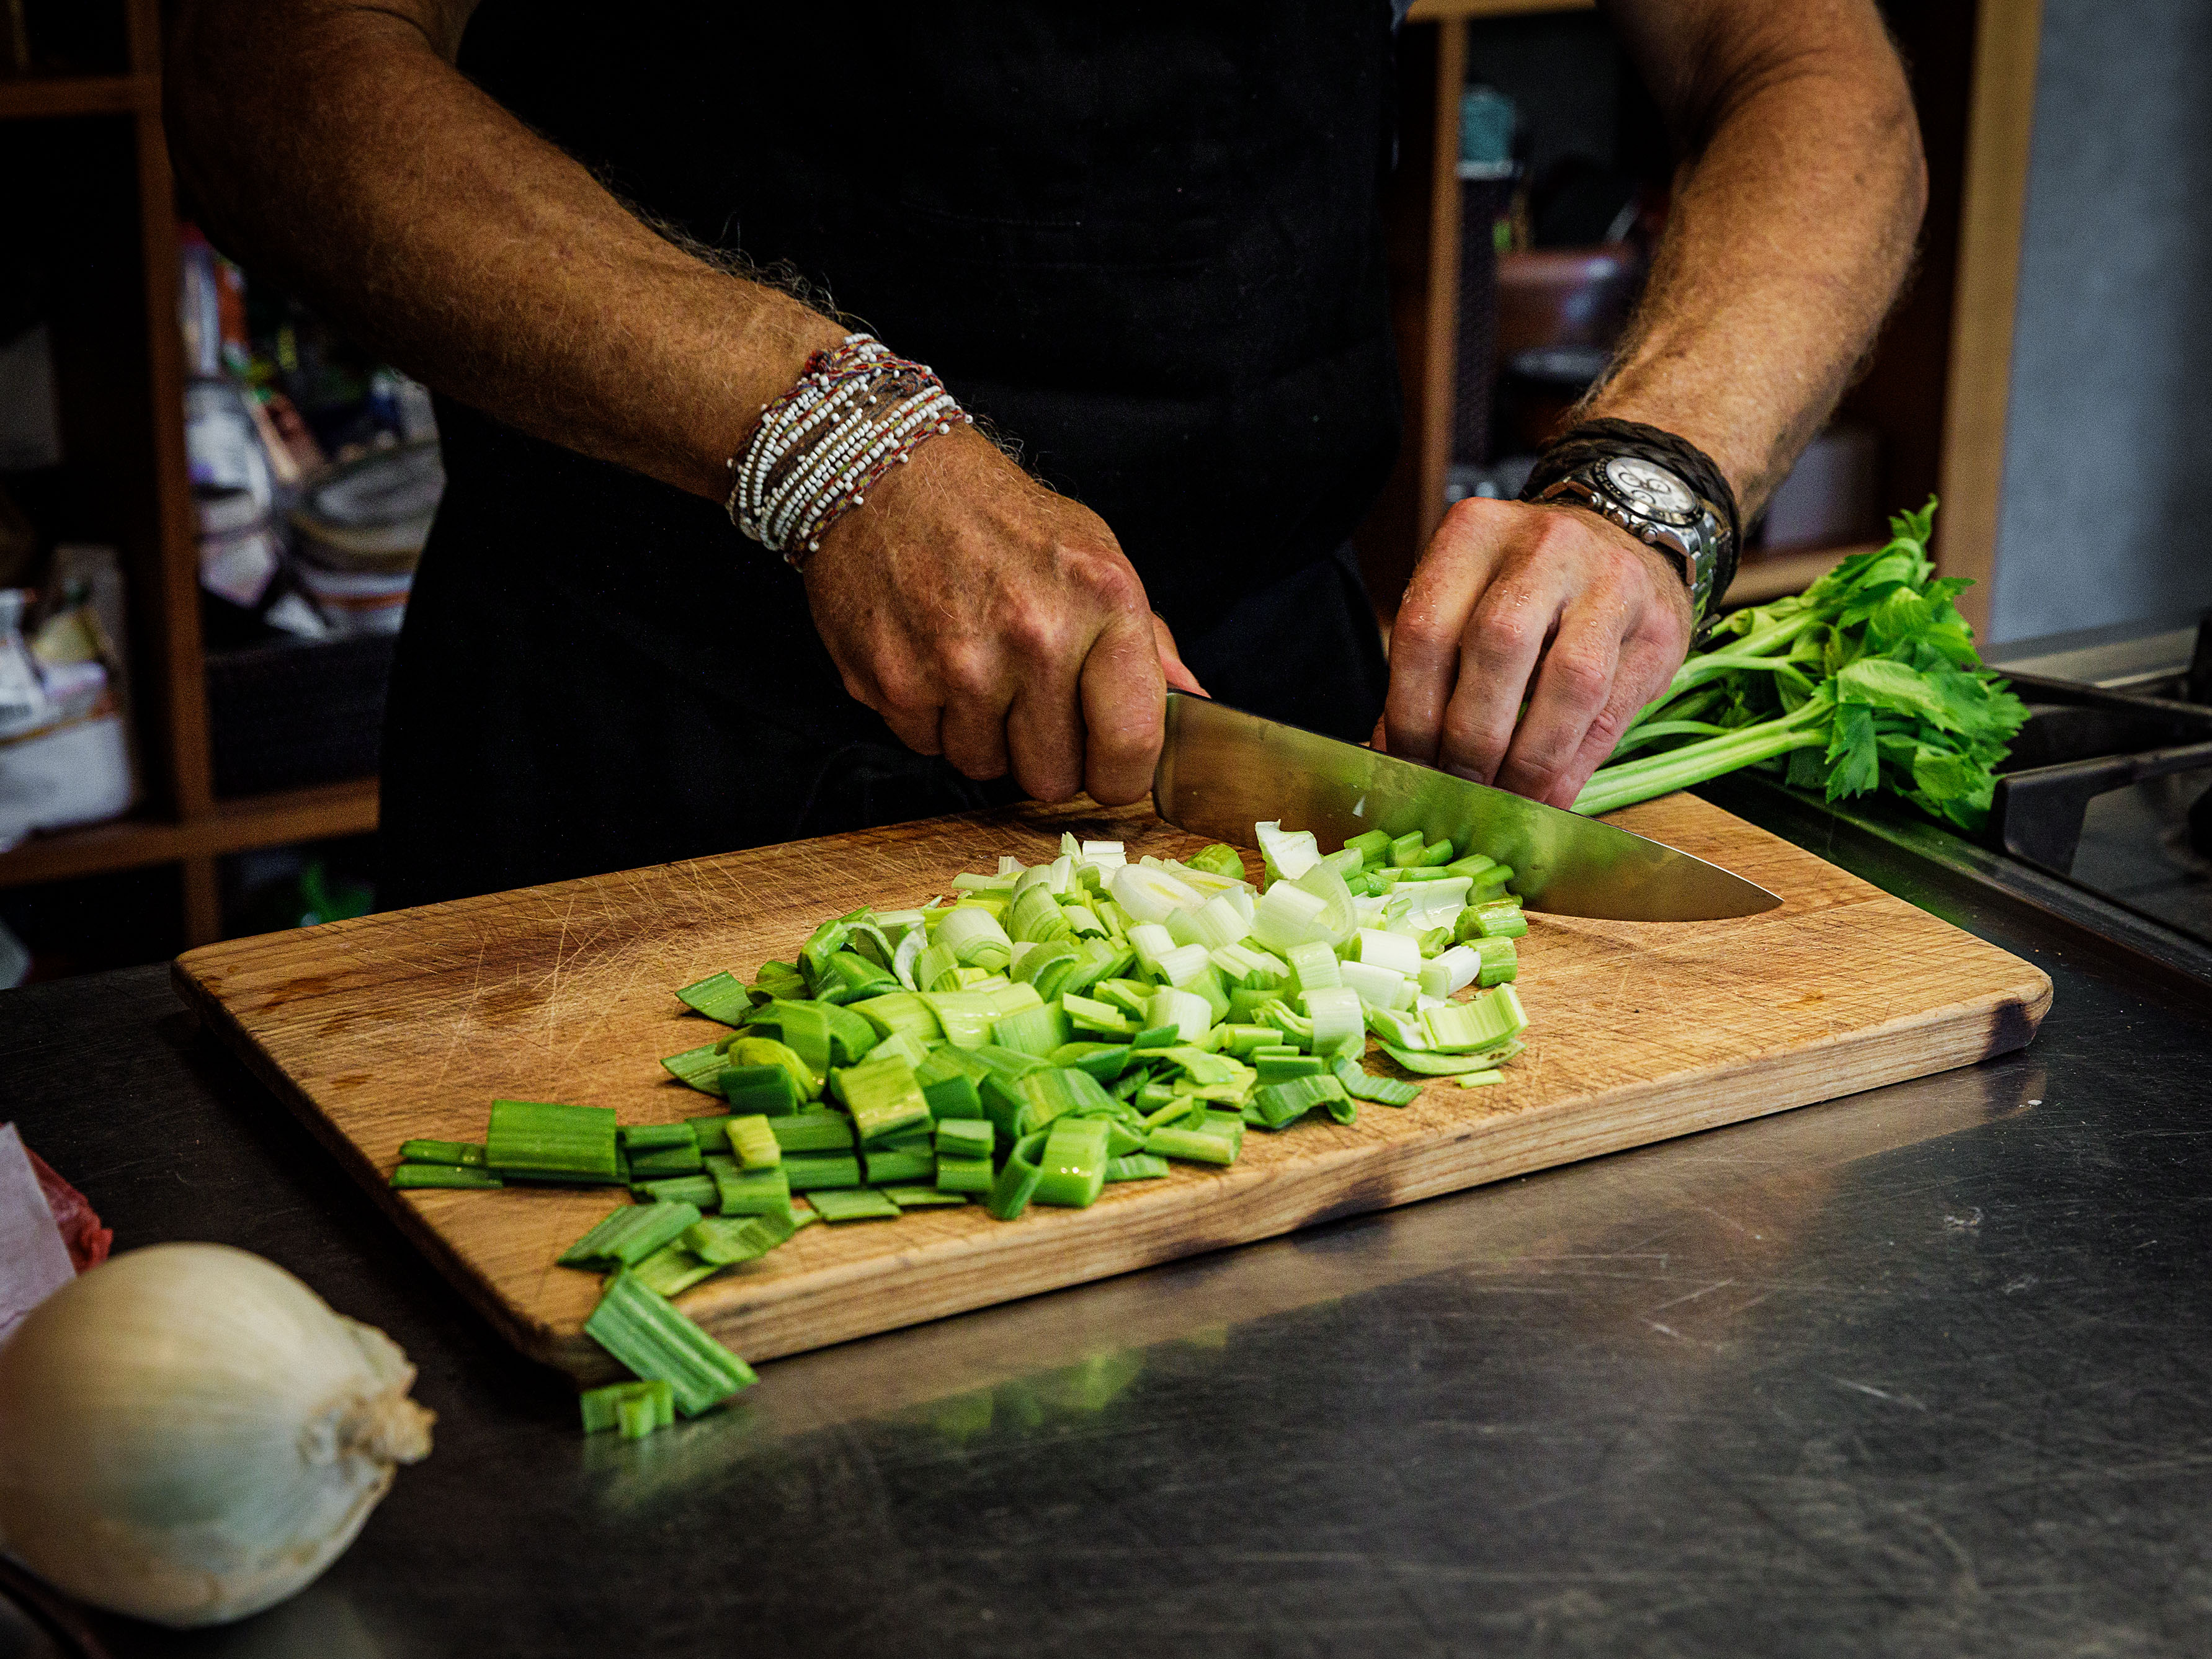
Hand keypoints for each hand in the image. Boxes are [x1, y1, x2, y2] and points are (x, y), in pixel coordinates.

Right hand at [804, 427, 1203, 805]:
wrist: (891, 476)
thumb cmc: (1000, 519)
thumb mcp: (1095, 557)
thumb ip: (1148, 642)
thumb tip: (1193, 703)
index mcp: (1102, 601)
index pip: (1131, 743)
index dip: (1122, 776)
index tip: (1110, 771)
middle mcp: (1034, 636)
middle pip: (1053, 777)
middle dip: (1045, 754)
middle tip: (1029, 702)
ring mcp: (960, 664)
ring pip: (986, 768)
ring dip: (983, 735)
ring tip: (976, 667)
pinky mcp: (896, 682)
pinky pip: (929, 747)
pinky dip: (932, 719)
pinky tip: (933, 661)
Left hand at [1381, 497, 1694, 807]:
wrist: (1626, 538)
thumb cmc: (1527, 585)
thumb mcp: (1470, 600)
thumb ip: (1434, 667)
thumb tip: (1394, 756)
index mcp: (1475, 533)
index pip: (1426, 630)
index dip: (1410, 713)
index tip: (1404, 766)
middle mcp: (1546, 546)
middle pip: (1498, 648)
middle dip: (1471, 739)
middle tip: (1455, 790)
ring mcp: (1612, 581)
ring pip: (1569, 682)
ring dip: (1530, 759)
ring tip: (1504, 802)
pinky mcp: (1659, 625)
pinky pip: (1612, 710)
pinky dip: (1574, 766)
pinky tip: (1549, 797)